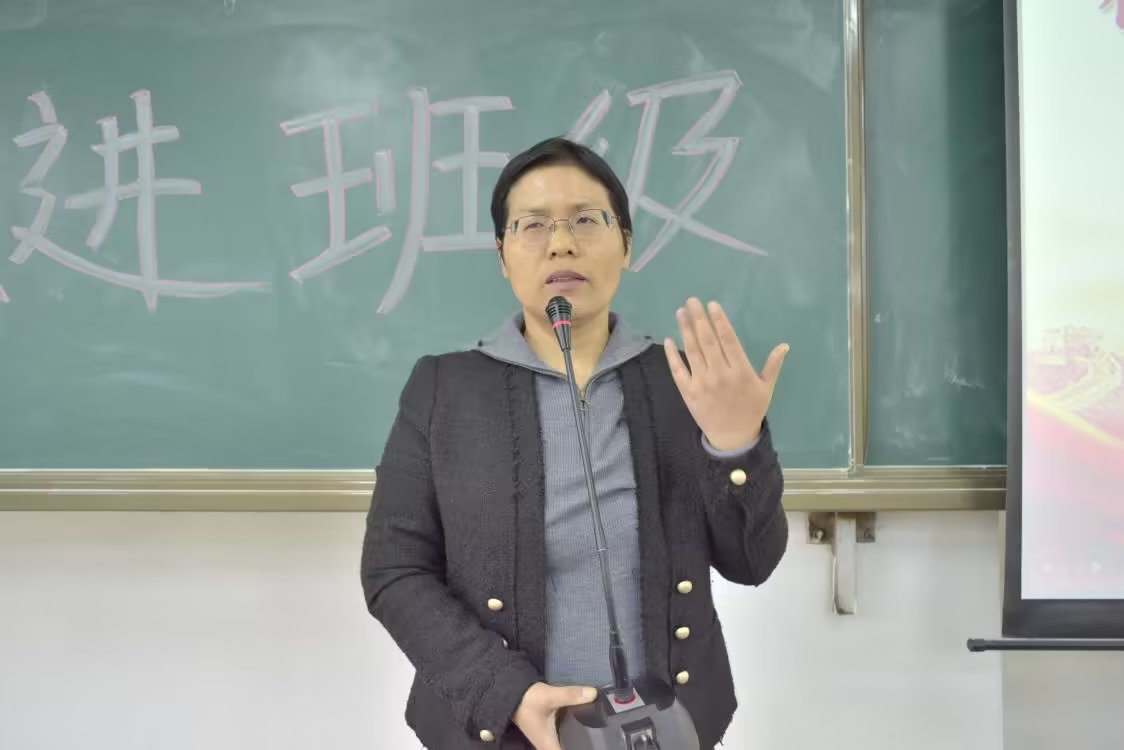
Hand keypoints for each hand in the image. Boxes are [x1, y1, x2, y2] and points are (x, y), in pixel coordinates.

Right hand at [512, 682, 596, 749]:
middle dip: (579, 747)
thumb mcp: (550, 696)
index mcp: (547, 745)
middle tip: (596, 741)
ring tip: (593, 734)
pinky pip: (564, 737)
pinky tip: (583, 725)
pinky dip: (572, 734)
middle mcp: (547, 745)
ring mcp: (547, 738)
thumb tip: (594, 693)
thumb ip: (571, 695)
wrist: (511, 693)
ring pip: (565, 745)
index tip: (593, 749)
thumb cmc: (528, 700)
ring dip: (576, 742)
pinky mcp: (548, 730)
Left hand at [664, 297, 788, 450]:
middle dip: (699, 319)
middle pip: (708, 341)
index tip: (712, 305)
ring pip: (693, 352)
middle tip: (692, 301)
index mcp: (741, 371)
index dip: (720, 321)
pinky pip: (678, 371)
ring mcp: (702, 383)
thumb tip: (784, 346)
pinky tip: (670, 340)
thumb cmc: (751, 409)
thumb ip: (773, 366)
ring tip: (681, 312)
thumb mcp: (766, 388)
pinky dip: (673, 355)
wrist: (732, 437)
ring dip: (686, 330)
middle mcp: (720, 375)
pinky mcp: (688, 392)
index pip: (728, 340)